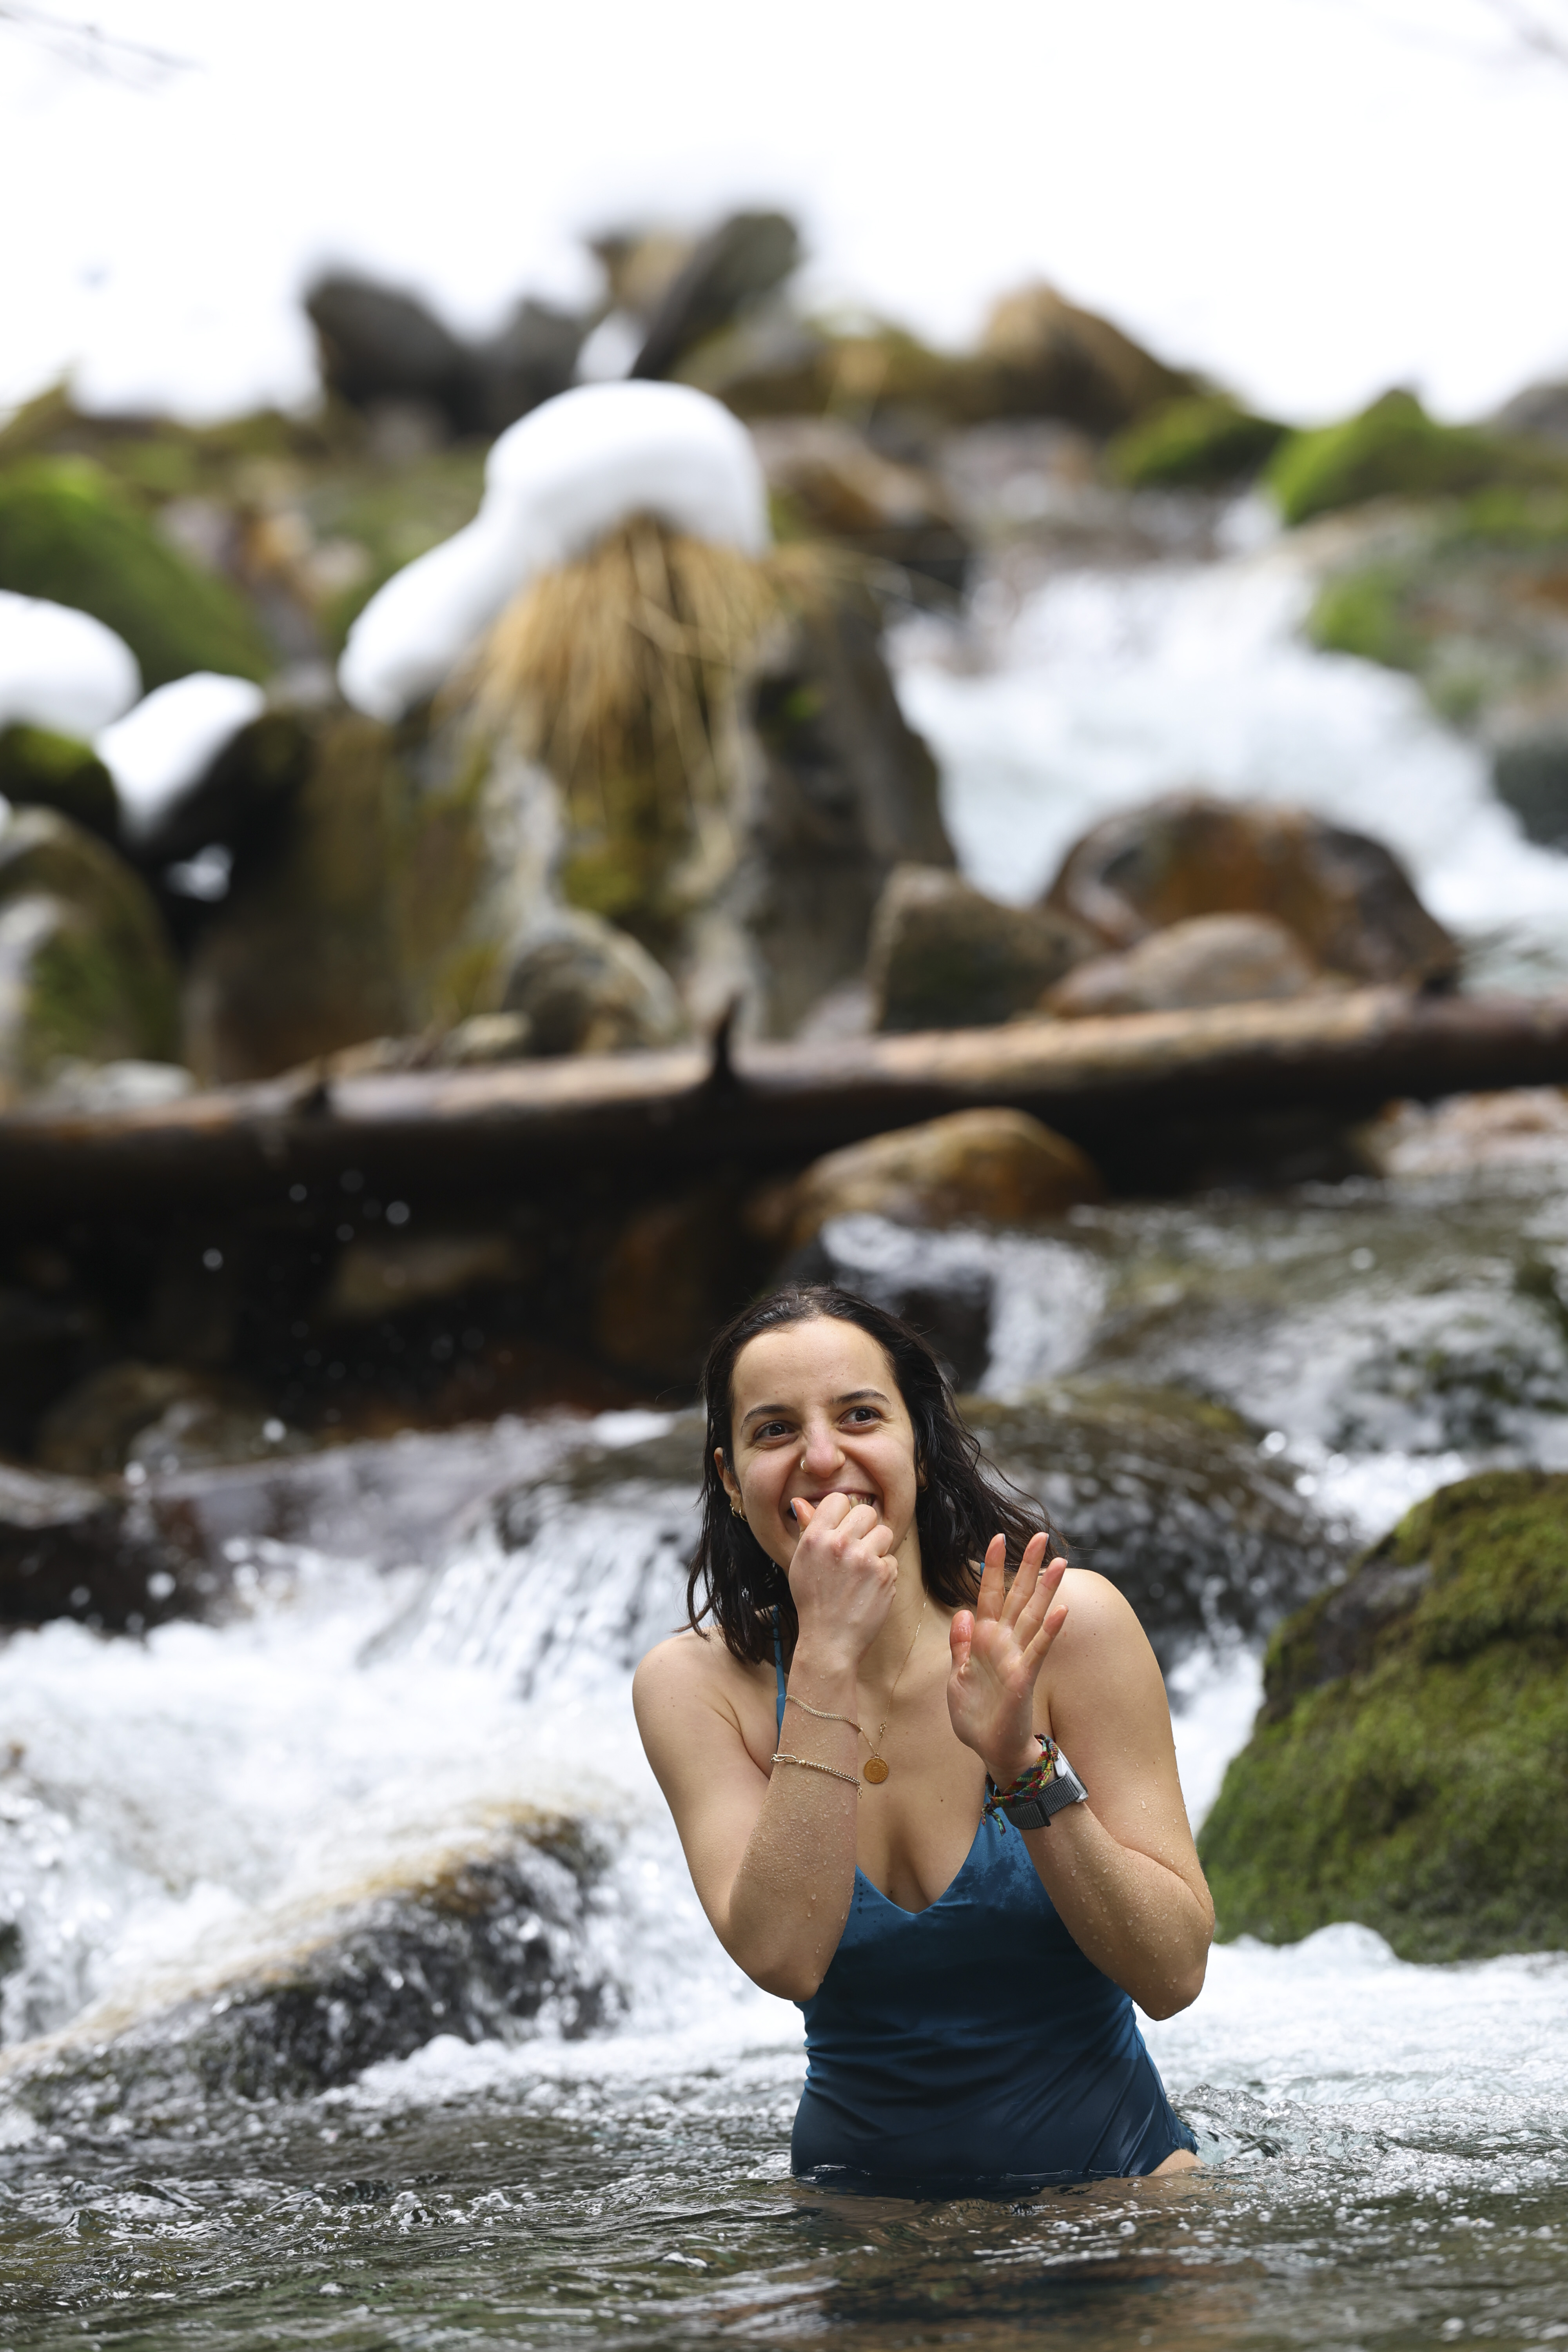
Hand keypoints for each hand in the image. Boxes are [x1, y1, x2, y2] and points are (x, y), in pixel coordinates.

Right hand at [788, 1494, 897, 1671]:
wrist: (830, 1641)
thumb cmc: (813, 1602)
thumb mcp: (801, 1563)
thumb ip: (807, 1530)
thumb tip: (800, 1502)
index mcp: (815, 1538)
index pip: (838, 1500)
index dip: (843, 1514)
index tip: (843, 1531)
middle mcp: (839, 1544)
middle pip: (866, 1511)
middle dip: (865, 1529)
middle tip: (857, 1551)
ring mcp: (864, 1559)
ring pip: (884, 1533)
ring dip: (878, 1549)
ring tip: (864, 1570)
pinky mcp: (883, 1575)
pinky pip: (893, 1559)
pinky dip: (885, 1572)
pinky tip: (870, 1588)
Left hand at [947, 1533, 1067, 1784]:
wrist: (990, 1750)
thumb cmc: (976, 1715)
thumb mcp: (957, 1677)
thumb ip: (960, 1645)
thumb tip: (962, 1612)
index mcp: (983, 1640)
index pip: (988, 1595)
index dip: (992, 1568)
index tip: (995, 1538)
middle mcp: (1003, 1644)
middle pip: (1017, 1597)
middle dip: (1026, 1567)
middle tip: (1040, 1536)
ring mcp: (1016, 1659)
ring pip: (1033, 1616)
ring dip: (1045, 1590)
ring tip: (1059, 1563)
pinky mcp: (1025, 1678)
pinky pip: (1038, 1650)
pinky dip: (1050, 1631)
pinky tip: (1062, 1611)